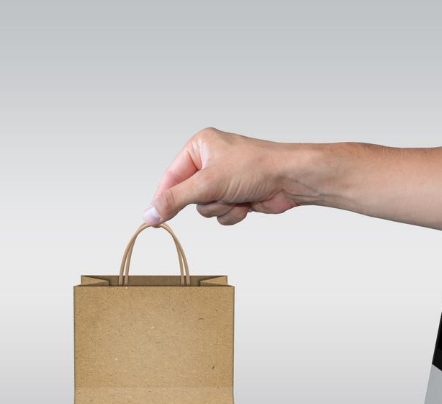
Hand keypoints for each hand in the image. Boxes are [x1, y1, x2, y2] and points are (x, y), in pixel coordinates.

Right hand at [144, 128, 320, 225]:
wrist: (291, 178)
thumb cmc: (256, 168)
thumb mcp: (208, 183)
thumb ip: (175, 199)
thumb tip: (149, 213)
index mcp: (200, 147)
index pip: (171, 177)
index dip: (163, 198)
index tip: (154, 218)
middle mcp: (210, 162)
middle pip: (188, 195)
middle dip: (206, 200)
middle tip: (217, 195)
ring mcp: (224, 180)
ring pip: (205, 208)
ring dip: (221, 207)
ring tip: (237, 195)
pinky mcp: (236, 195)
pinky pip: (220, 214)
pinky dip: (232, 212)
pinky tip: (247, 202)